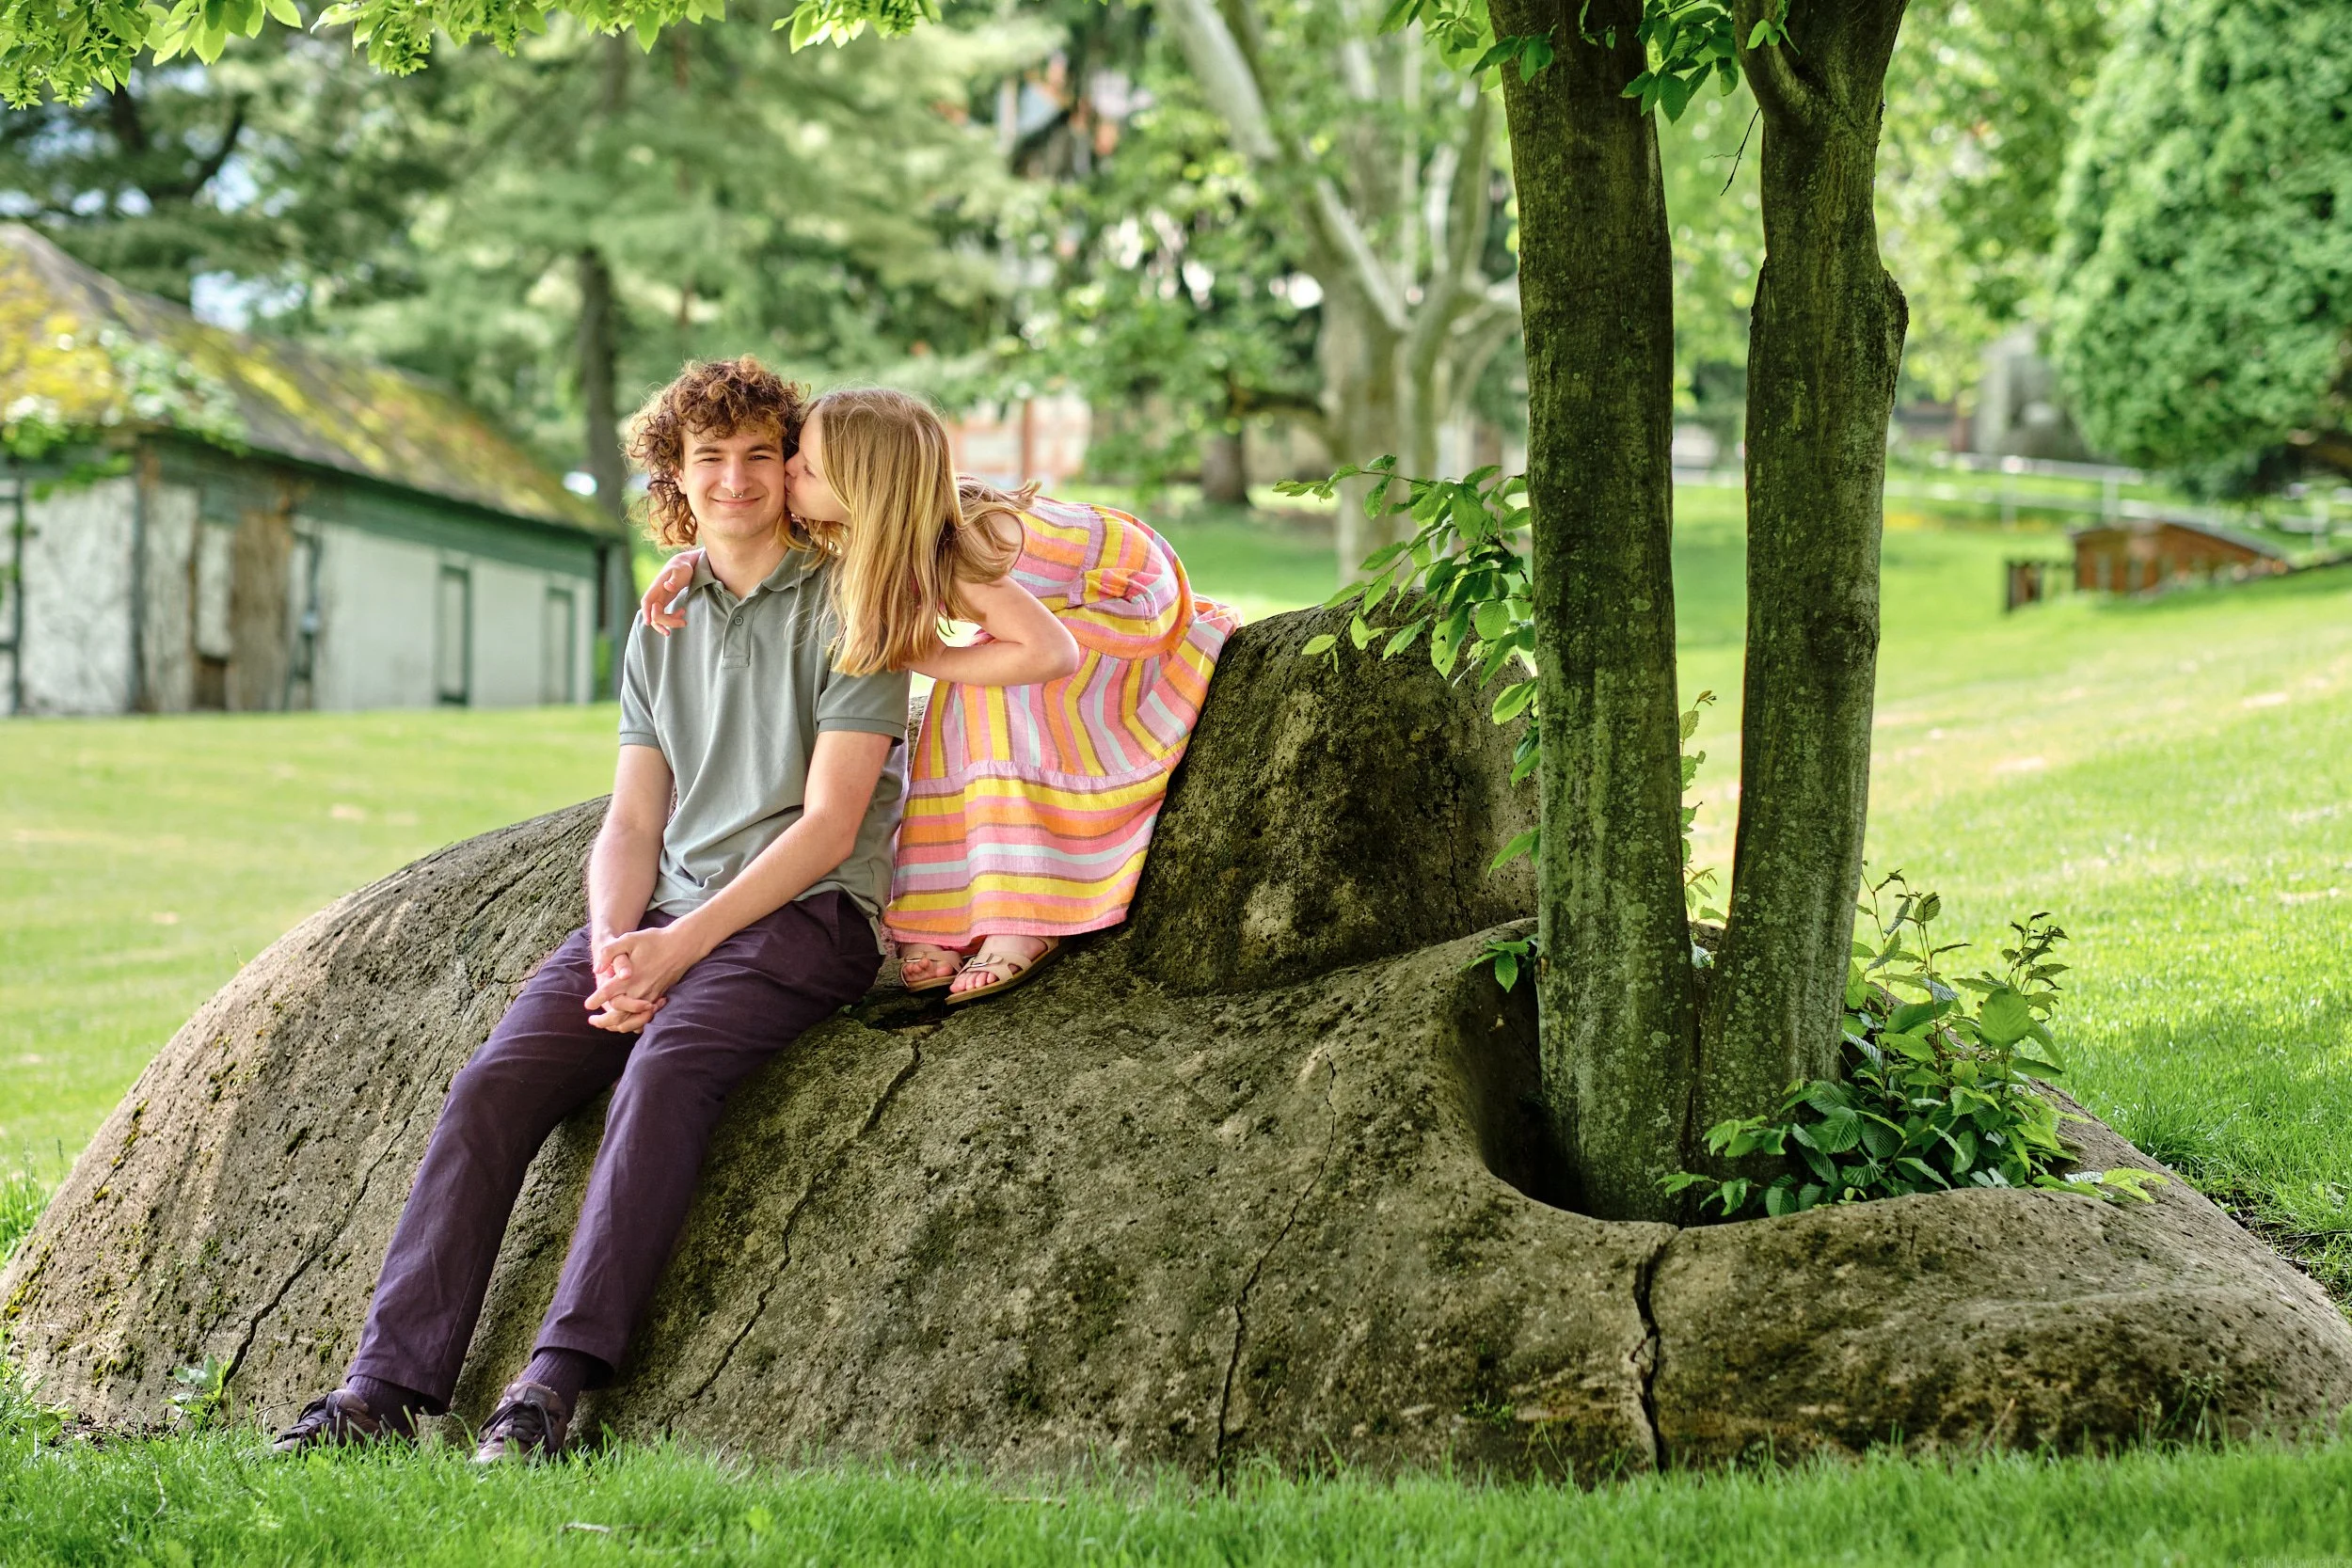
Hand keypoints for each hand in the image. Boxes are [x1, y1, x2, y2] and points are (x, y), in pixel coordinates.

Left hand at [587, 923, 708, 1016]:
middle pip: (618, 1014)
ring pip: (631, 1019)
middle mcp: (639, 990)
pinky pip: (644, 1017)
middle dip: (603, 1021)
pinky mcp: (659, 997)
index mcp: (629, 977)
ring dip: (617, 1025)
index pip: (607, 994)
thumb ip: (609, 952)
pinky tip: (627, 1023)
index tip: (587, 1005)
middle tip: (592, 1021)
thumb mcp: (629, 938)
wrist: (682, 945)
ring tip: (607, 1025)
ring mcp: (650, 996)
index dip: (595, 1000)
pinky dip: (634, 1024)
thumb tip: (597, 969)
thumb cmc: (654, 940)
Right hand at [638, 549, 702, 635]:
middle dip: (666, 622)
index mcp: (657, 587)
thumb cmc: (682, 567)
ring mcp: (659, 599)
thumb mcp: (681, 572)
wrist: (683, 564)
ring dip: (669, 623)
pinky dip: (672, 618)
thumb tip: (667, 586)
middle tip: (684, 623)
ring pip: (658, 617)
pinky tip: (683, 612)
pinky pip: (663, 615)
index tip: (648, 623)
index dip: (645, 612)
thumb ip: (674, 580)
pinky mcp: (664, 602)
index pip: (646, 601)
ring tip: (684, 623)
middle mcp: (655, 595)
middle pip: (654, 614)